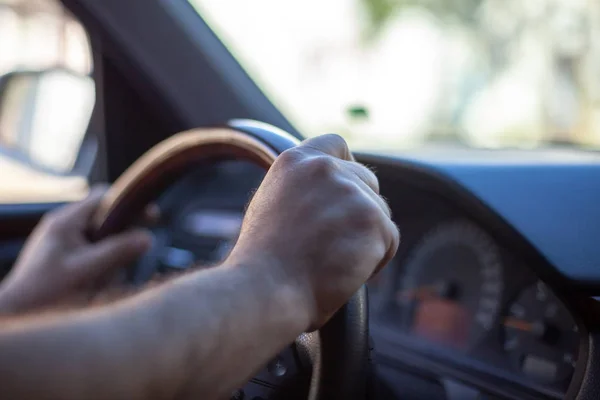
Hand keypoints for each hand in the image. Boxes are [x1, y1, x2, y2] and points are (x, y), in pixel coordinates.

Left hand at [0, 187, 152, 313]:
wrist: (15, 312)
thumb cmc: (44, 292)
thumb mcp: (86, 270)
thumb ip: (117, 252)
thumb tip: (149, 238)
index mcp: (65, 220)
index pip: (103, 197)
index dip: (129, 203)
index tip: (151, 216)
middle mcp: (63, 225)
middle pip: (106, 217)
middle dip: (123, 234)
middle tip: (139, 248)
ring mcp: (63, 240)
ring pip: (102, 237)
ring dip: (112, 254)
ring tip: (106, 278)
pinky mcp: (63, 256)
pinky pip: (93, 252)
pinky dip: (102, 265)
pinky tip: (97, 284)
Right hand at [229, 134, 399, 328]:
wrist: (265, 289)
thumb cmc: (263, 261)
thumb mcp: (272, 205)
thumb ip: (303, 188)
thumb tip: (329, 194)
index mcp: (296, 161)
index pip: (336, 145)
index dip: (346, 167)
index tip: (346, 191)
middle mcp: (326, 168)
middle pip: (366, 182)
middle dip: (359, 211)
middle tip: (335, 244)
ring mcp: (352, 193)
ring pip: (379, 214)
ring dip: (366, 238)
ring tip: (332, 262)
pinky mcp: (374, 220)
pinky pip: (389, 241)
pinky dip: (374, 260)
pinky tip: (345, 272)